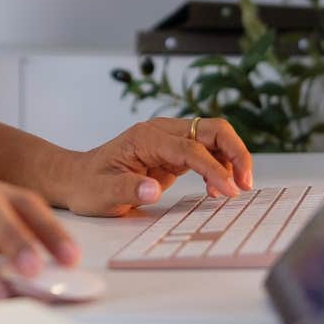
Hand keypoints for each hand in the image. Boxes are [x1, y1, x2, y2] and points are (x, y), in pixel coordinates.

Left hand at [57, 117, 254, 216]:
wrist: (78, 178)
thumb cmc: (88, 184)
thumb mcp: (103, 193)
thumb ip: (128, 190)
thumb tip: (152, 190)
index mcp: (146, 137)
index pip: (191, 148)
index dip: (214, 168)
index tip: (230, 190)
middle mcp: (161, 132)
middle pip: (212, 129)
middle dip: (236, 153)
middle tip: (246, 183)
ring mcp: (170, 139)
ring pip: (214, 138)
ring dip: (231, 160)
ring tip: (234, 190)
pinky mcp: (174, 152)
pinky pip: (207, 152)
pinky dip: (219, 167)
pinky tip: (217, 189)